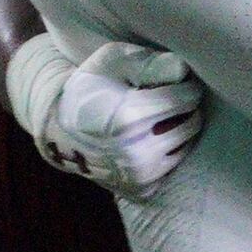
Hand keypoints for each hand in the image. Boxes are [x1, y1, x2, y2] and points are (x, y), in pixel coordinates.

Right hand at [8, 34, 206, 196]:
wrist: (60, 130)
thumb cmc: (90, 87)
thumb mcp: (112, 61)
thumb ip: (150, 62)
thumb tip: (183, 70)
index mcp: (131, 116)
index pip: (186, 98)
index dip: (185, 86)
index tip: (176, 82)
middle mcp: (138, 151)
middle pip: (191, 123)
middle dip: (184, 108)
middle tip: (167, 100)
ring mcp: (140, 175)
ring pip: (185, 146)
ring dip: (178, 130)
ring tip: (157, 119)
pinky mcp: (141, 190)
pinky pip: (170, 167)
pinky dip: (165, 153)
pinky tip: (148, 141)